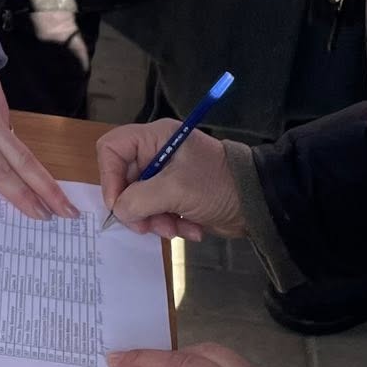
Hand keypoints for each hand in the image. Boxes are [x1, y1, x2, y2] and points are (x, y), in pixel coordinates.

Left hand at [0, 63, 74, 219]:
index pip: (0, 174)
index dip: (20, 197)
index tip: (40, 215)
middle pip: (27, 164)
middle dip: (49, 190)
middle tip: (69, 213)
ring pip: (21, 149)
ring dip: (38, 174)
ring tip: (53, 198)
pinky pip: (10, 134)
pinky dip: (20, 155)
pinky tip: (23, 167)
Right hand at [97, 121, 242, 239]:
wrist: (257, 204)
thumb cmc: (217, 185)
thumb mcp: (175, 190)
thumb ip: (139, 199)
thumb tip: (119, 211)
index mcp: (155, 137)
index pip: (112, 148)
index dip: (109, 176)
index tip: (119, 204)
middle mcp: (156, 152)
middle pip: (123, 179)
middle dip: (136, 207)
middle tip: (148, 226)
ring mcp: (165, 176)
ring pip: (139, 200)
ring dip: (154, 220)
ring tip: (174, 229)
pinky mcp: (175, 196)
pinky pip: (156, 211)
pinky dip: (168, 224)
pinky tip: (189, 228)